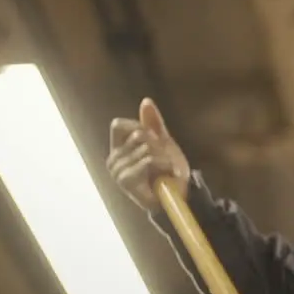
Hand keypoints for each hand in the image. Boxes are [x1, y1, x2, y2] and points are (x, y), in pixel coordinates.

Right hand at [106, 97, 190, 211]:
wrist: (180, 193)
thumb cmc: (169, 168)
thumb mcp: (162, 141)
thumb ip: (152, 122)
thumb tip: (145, 100)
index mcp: (118, 148)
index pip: (118, 125)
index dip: (140, 128)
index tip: (154, 140)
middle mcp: (113, 159)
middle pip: (137, 134)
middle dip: (157, 144)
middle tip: (163, 160)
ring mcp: (117, 171)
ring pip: (145, 147)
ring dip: (163, 157)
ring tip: (164, 169)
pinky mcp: (125, 180)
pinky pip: (147, 160)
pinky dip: (163, 165)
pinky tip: (164, 175)